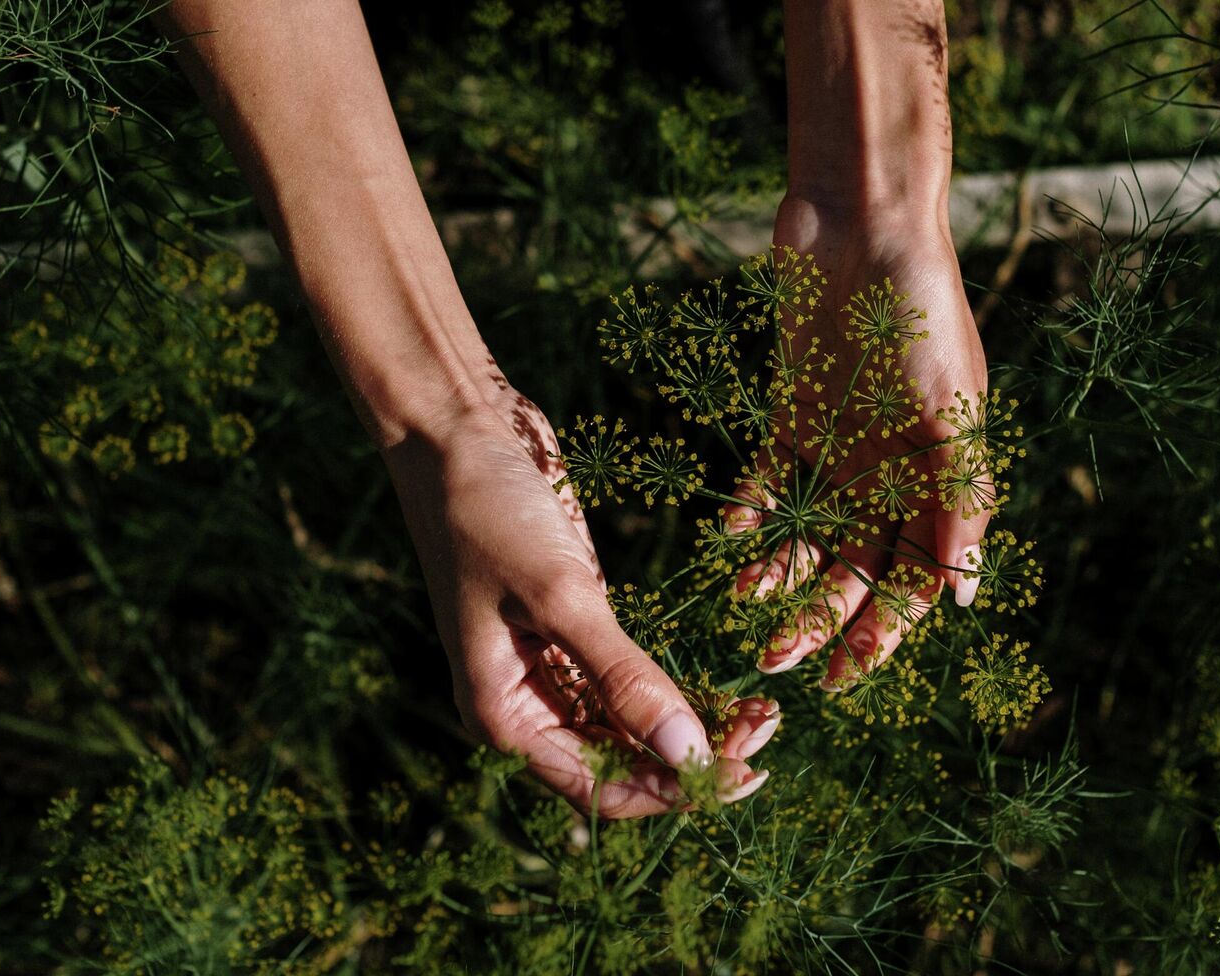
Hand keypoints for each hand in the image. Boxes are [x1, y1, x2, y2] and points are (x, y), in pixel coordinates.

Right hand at [385, 364, 773, 817]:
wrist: (453, 429)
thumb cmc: (487, 511)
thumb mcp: (561, 596)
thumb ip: (624, 678)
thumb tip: (688, 755)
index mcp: (503, 717)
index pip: (601, 787)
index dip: (673, 790)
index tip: (744, 772)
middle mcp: (525, 704)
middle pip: (619, 762)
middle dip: (690, 756)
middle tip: (766, 728)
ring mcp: (547, 664)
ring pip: (628, 724)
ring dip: (690, 724)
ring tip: (759, 710)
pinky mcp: (570, 624)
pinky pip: (625, 679)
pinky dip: (671, 687)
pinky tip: (722, 684)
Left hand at [730, 194, 994, 688]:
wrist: (864, 224)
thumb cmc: (923, 311)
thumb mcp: (950, 409)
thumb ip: (959, 500)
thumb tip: (963, 598)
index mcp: (941, 478)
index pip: (916, 578)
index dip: (886, 631)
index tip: (848, 676)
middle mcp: (892, 474)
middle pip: (859, 570)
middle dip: (825, 621)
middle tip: (779, 662)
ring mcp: (840, 448)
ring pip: (811, 538)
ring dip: (784, 581)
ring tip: (749, 613)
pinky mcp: (792, 417)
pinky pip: (767, 485)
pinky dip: (749, 519)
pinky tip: (729, 550)